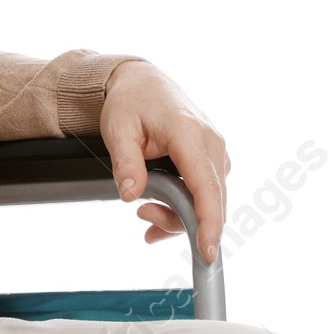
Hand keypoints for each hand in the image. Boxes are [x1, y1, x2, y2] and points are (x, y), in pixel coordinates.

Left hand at [100, 60, 230, 262]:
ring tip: (145, 213)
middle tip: (144, 220)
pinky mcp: (213, 158)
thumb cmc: (131, 101)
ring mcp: (215, 150)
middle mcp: (211, 142)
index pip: (205, 186)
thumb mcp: (117, 128)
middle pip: (209, 200)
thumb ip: (125, 162)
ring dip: (180, 214)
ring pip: (209, 200)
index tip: (207, 252)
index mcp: (189, 132)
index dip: (209, 222)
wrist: (143, 81)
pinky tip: (161, 210)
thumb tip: (131, 195)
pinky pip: (207, 192)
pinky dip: (187, 206)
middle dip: (179, 221)